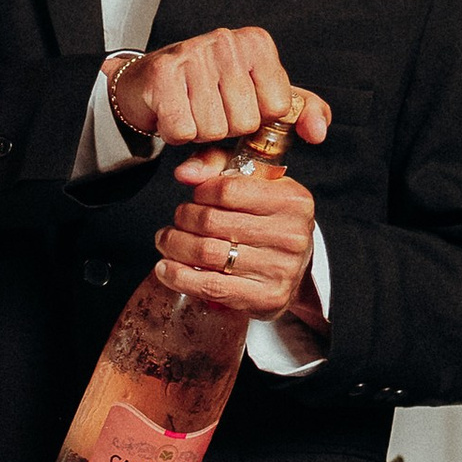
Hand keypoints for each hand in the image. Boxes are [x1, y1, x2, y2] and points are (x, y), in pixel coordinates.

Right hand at [105, 27, 330, 155]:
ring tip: (191, 110)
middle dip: (226, 128)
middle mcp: (227, 41)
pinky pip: (183, 132)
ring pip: (213, 130)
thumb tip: (319, 133)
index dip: (257, 119)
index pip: (276, 108)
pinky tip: (173, 114)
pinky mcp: (162, 75)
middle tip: (210, 109)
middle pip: (244, 122)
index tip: (238, 104)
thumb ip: (298, 112)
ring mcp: (193, 54)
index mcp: (257, 43)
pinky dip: (176, 135)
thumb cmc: (209, 91)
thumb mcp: (261, 96)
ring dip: (200, 132)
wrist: (147, 83)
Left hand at [155, 149, 322, 323]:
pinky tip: (166, 269)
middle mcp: (291, 234)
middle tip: (176, 221)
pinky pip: (210, 286)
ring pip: (206, 253)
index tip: (195, 198)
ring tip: (166, 241)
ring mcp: (280, 268)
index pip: (227, 189)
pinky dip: (179, 277)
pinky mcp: (267, 297)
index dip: (200, 192)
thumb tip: (184, 173)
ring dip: (175, 246)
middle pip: (211, 221)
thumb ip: (216, 164)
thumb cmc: (268, 221)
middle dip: (182, 219)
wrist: (295, 269)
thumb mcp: (253, 183)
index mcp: (292, 200)